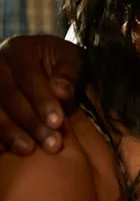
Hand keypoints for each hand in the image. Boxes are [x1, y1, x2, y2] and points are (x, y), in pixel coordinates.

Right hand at [0, 35, 82, 154]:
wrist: (42, 62)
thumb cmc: (60, 63)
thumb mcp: (71, 58)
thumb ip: (69, 73)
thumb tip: (60, 92)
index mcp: (19, 49)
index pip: (29, 78)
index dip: (42, 102)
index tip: (57, 122)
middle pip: (9, 97)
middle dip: (31, 123)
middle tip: (52, 144)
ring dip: (10, 133)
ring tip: (29, 150)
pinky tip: (4, 151)